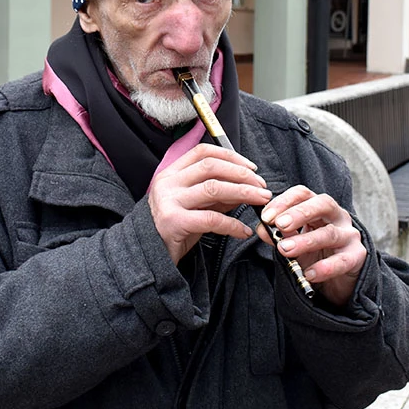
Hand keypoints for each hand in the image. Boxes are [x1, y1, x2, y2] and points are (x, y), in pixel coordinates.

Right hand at [148, 144, 272, 263]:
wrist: (147, 256)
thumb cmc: (172, 230)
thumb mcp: (192, 206)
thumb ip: (214, 195)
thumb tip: (244, 186)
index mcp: (171, 173)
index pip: (203, 152)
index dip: (230, 156)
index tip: (251, 167)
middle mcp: (168, 183)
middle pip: (211, 167)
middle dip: (242, 174)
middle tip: (262, 186)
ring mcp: (169, 201)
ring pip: (214, 188)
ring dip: (243, 193)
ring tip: (260, 201)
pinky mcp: (173, 222)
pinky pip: (211, 219)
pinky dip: (233, 224)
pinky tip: (244, 231)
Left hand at [257, 186, 365, 306]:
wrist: (338, 281)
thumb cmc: (315, 254)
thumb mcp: (294, 242)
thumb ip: (278, 234)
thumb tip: (262, 229)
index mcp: (319, 207)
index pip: (303, 194)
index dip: (284, 201)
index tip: (266, 216)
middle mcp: (337, 216)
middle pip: (322, 204)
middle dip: (299, 213)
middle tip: (279, 224)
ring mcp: (349, 235)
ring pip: (330, 233)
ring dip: (305, 241)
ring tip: (285, 249)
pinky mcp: (358, 256)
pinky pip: (343, 260)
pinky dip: (325, 267)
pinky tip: (309, 274)